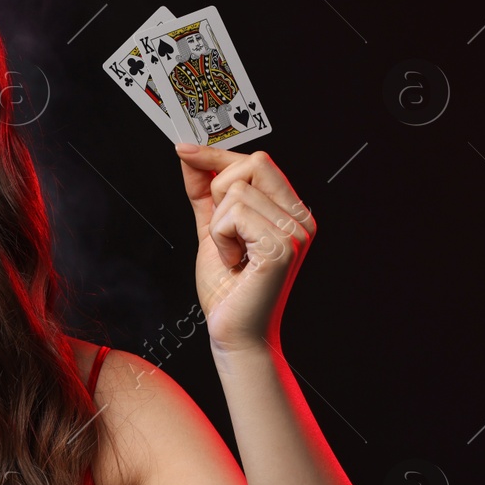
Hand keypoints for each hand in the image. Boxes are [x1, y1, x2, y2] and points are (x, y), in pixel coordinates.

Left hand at [173, 142, 315, 355]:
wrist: (233, 333)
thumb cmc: (228, 290)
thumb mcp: (211, 229)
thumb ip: (203, 191)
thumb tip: (189, 154)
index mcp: (289, 212)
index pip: (256, 162)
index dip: (217, 156)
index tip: (185, 151)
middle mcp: (300, 219)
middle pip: (252, 164)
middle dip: (219, 191)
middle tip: (223, 232)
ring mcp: (295, 232)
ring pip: (236, 191)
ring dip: (218, 225)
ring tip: (231, 254)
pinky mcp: (282, 247)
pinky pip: (233, 215)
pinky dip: (221, 238)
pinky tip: (233, 261)